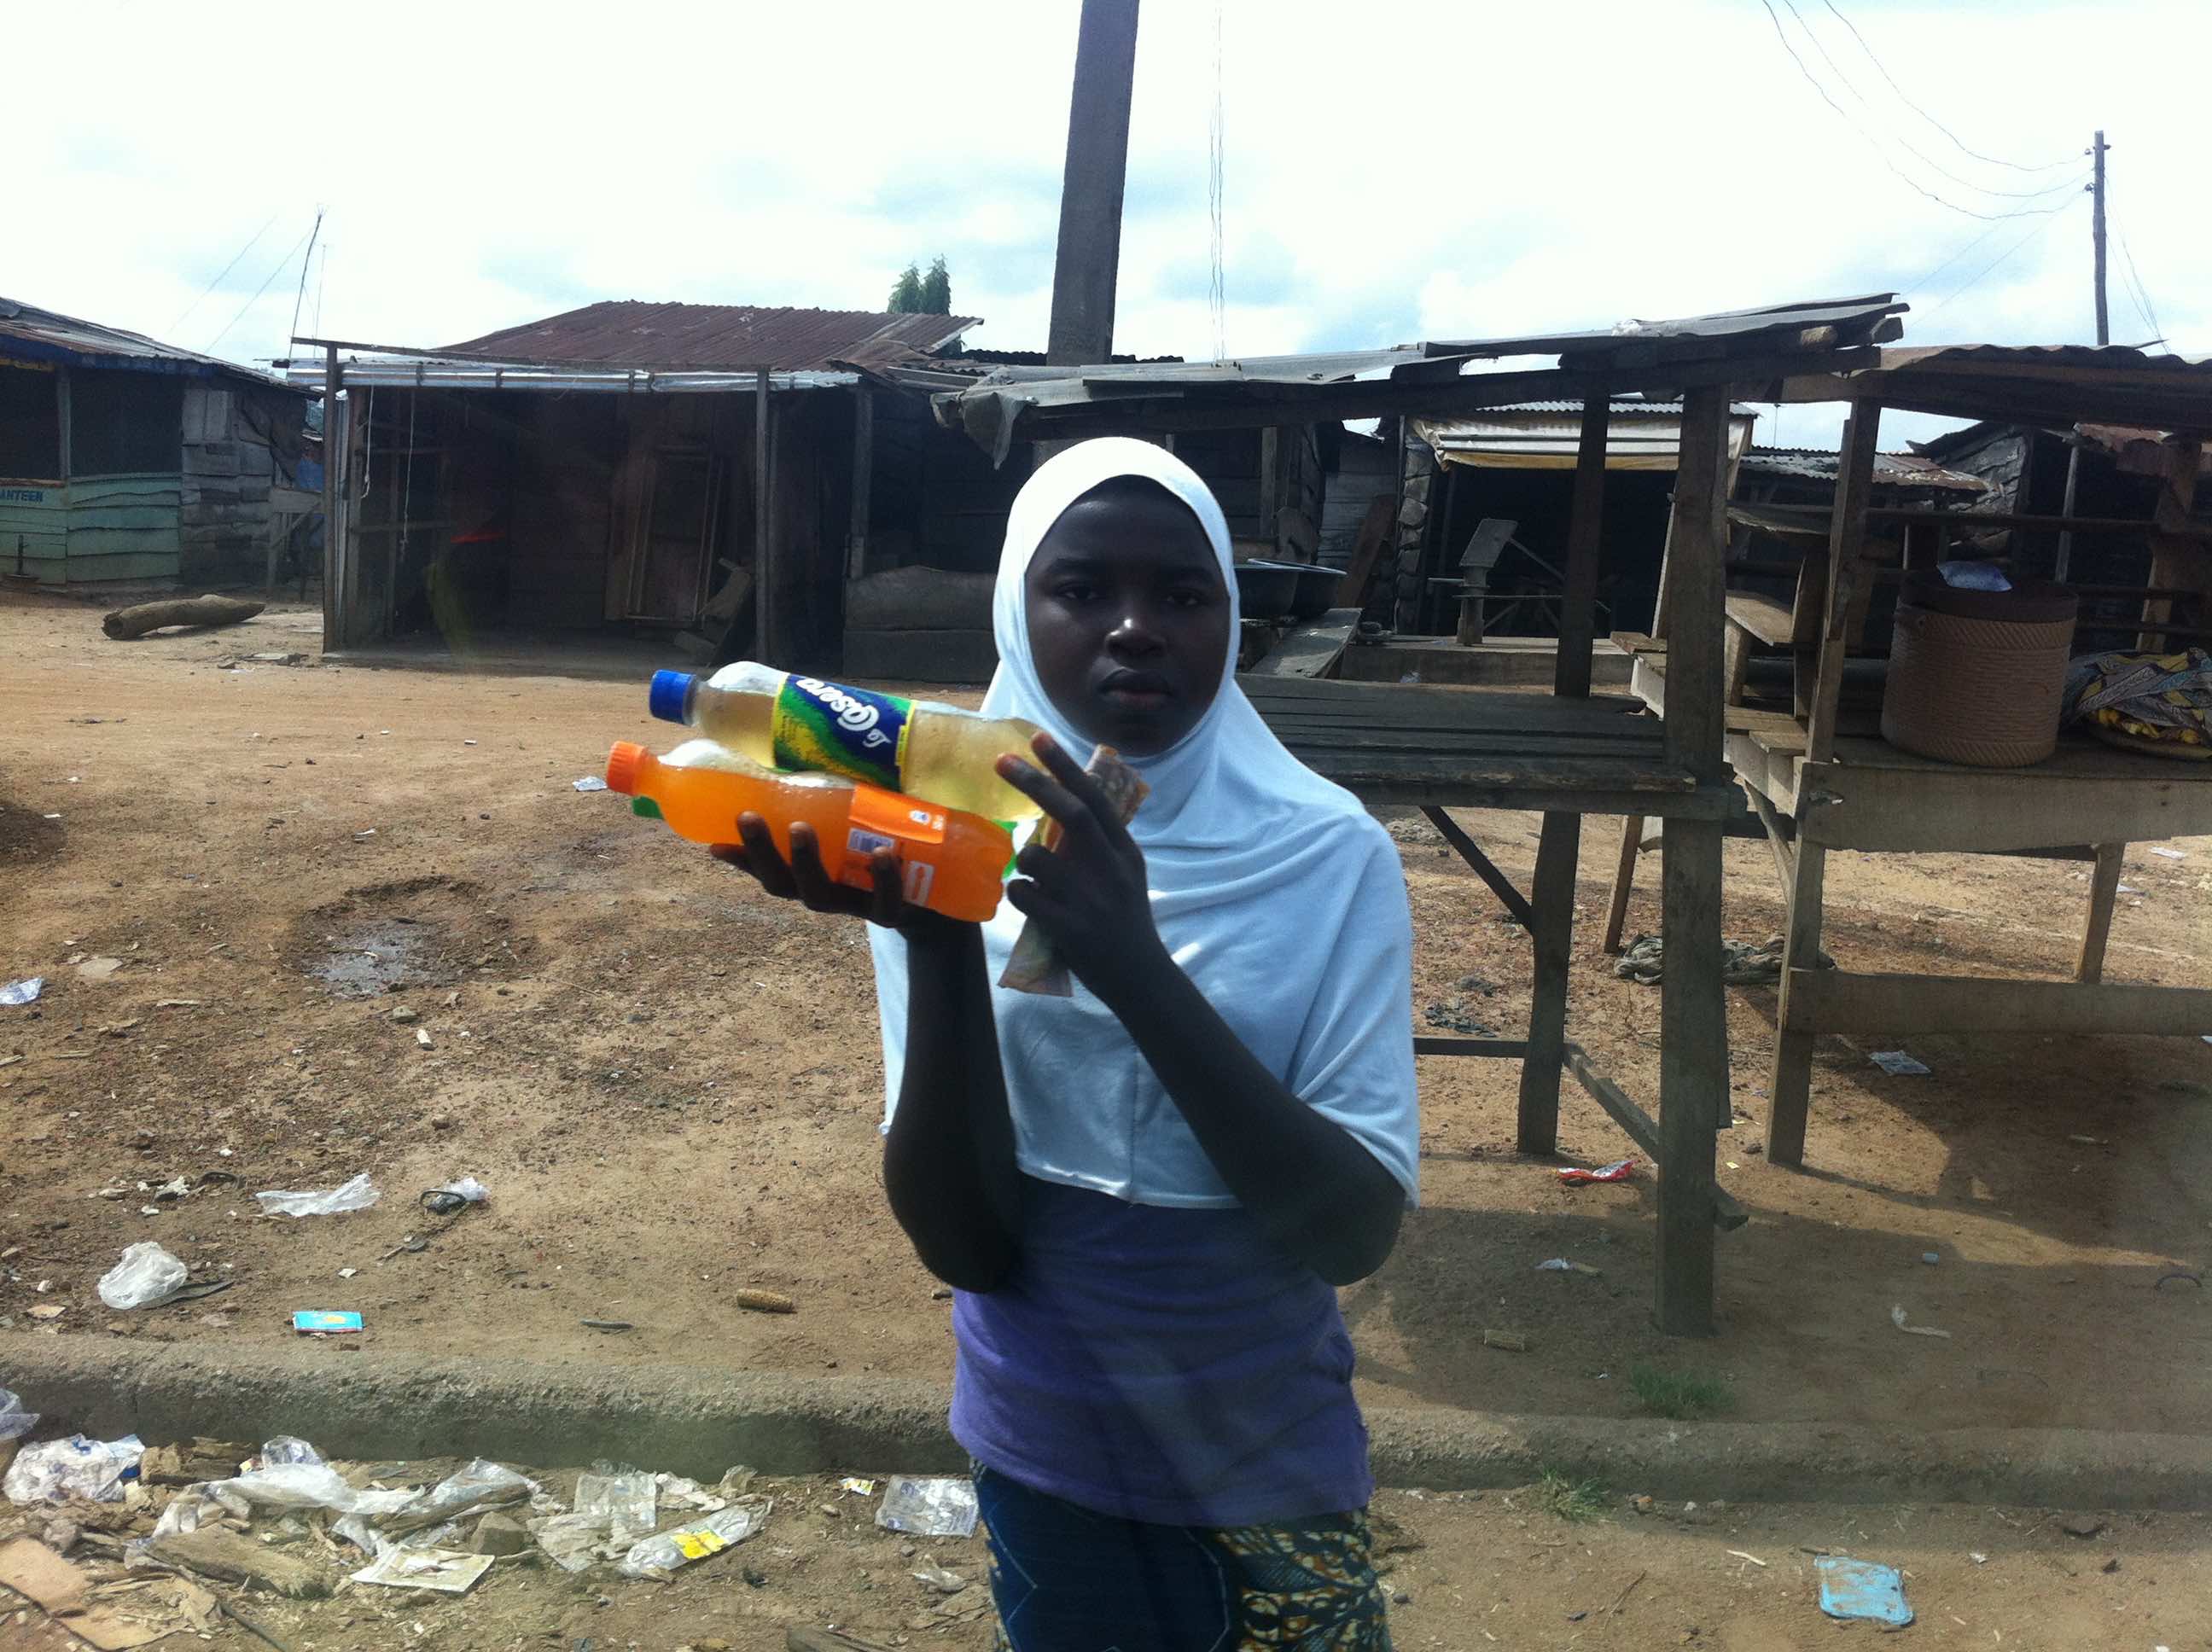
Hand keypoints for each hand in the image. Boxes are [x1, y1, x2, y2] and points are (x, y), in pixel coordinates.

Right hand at [711, 816, 964, 941]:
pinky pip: (884, 902)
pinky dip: (883, 879)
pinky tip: (881, 855)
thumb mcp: (859, 823)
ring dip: (806, 862)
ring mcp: (855, 904)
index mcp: (810, 872)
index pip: (766, 867)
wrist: (937, 902)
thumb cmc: (887, 851)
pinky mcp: (892, 912)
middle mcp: (825, 891)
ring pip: (820, 894)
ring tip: (801, 829)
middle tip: (749, 817)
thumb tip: (814, 743)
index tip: (713, 841)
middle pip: (782, 882)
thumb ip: (836, 796)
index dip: (740, 858)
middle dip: (762, 851)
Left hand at [996, 732, 1165, 1000]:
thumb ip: (1102, 843)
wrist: (1140, 976)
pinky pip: (1025, 895)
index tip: (1039, 738)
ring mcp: (1091, 899)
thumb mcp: (1127, 873)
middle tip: (1002, 761)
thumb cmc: (1126, 919)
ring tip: (1034, 874)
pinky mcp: (1070, 928)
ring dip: (1023, 856)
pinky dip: (1018, 891)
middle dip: (1035, 782)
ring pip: (1038, 857)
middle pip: (1072, 814)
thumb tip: (1066, 803)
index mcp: (1125, 852)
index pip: (1096, 798)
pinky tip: (1029, 900)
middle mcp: (1112, 870)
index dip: (1065, 766)